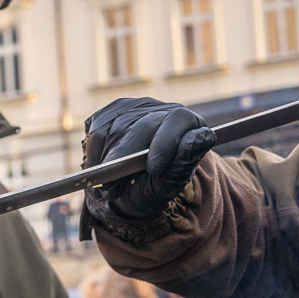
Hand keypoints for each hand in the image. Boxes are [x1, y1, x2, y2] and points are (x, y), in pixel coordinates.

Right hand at [82, 98, 214, 225]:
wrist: (129, 190)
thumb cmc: (154, 187)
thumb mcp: (170, 185)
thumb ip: (184, 162)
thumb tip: (204, 136)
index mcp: (187, 124)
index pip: (179, 121)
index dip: (165, 143)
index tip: (154, 169)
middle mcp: (163, 109)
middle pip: (142, 125)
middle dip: (125, 158)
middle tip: (113, 187)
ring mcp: (136, 107)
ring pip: (115, 128)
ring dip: (106, 160)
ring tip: (108, 183)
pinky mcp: (113, 110)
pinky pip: (97, 129)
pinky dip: (94, 153)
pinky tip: (101, 168)